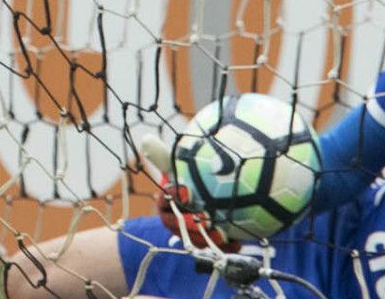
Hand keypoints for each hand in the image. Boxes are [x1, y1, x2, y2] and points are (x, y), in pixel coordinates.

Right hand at [136, 131, 239, 252]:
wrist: (203, 197)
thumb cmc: (188, 179)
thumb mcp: (177, 166)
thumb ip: (164, 155)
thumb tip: (146, 138)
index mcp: (166, 202)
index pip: (165, 200)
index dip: (175, 195)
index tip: (186, 189)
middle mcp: (175, 220)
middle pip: (180, 225)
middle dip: (191, 224)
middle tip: (205, 219)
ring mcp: (191, 233)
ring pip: (196, 240)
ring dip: (208, 239)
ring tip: (222, 234)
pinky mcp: (207, 241)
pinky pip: (214, 247)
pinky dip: (225, 246)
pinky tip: (237, 244)